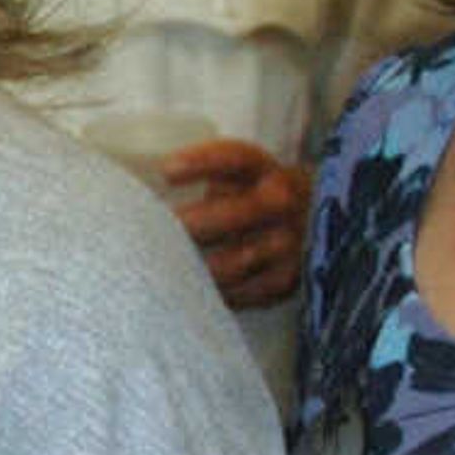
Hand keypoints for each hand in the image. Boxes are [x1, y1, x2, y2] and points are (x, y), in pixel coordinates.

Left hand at [159, 137, 307, 311]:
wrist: (323, 222)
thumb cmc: (259, 195)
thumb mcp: (243, 176)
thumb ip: (205, 179)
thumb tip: (131, 190)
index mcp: (265, 171)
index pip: (236, 159)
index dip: (202, 163)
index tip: (166, 171)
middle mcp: (281, 204)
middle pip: (229, 216)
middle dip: (186, 227)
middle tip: (147, 235)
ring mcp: (287, 245)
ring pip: (230, 262)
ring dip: (191, 267)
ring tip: (157, 270)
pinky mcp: (285, 281)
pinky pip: (239, 292)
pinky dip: (209, 294)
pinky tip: (185, 293)